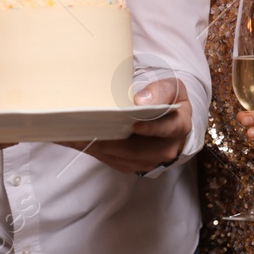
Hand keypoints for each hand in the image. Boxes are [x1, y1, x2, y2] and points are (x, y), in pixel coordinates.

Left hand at [63, 78, 190, 174]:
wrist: (165, 119)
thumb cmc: (166, 101)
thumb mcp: (170, 88)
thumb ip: (160, 91)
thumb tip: (140, 101)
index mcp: (178, 127)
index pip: (167, 129)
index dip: (152, 129)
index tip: (136, 126)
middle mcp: (164, 149)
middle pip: (136, 150)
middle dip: (111, 141)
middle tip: (88, 130)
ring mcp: (147, 161)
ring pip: (119, 157)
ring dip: (96, 147)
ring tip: (75, 134)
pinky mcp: (131, 165)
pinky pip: (110, 160)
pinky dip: (92, 150)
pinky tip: (75, 140)